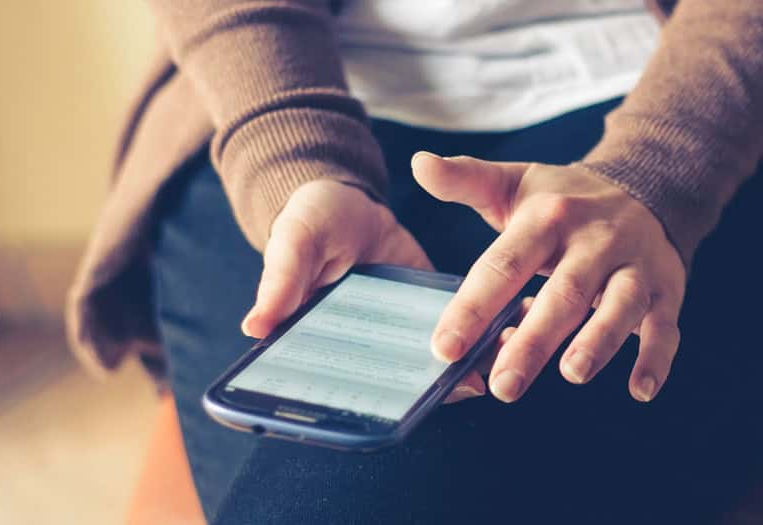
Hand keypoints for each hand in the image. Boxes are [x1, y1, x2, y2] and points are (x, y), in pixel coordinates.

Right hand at [240, 179, 484, 403]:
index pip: (342, 384)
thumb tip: (255, 326)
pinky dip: (481, 335)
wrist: (351, 201)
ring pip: (431, 362)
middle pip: (395, 383)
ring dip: (462, 367)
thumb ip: (281, 281)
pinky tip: (507, 330)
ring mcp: (402, 330)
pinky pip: (458, 330)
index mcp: (324, 341)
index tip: (397, 411)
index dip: (367, 403)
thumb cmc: (310, 223)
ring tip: (494, 365)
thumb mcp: (294, 242)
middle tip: (463, 385)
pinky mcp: (431, 308)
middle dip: (429, 390)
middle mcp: (365, 346)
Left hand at [412, 152, 685, 402]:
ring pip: (620, 305)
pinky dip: (656, 358)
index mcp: (547, 218)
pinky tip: (640, 390)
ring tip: (572, 374)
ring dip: (599, 341)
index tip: (444, 348)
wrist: (644, 184)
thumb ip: (465, 179)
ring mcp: (633, 266)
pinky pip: (665, 326)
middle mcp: (593, 241)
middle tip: (503, 386)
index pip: (504, 265)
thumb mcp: (513, 183)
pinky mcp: (665, 289)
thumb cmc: (563, 198)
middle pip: (562, 293)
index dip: (472, 307)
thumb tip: (419, 163)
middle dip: (533, 341)